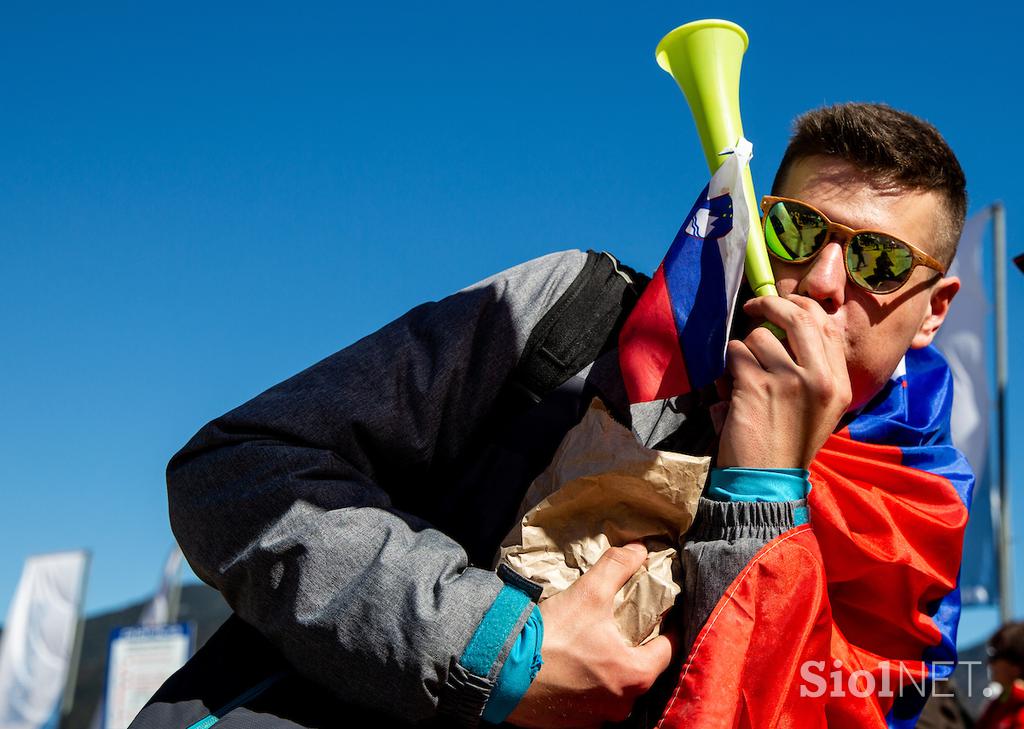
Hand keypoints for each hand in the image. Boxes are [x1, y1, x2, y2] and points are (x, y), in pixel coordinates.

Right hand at [506, 544, 674, 727]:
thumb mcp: (589, 593)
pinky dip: (584, 686)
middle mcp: (621, 704)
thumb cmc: (551, 637)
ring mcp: (595, 719)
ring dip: (608, 669)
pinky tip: (570, 668)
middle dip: (634, 649)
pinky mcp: (570, 725)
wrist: (500, 671)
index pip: (667, 650)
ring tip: (591, 646)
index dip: (664, 628)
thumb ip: (617, 567)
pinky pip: (588, 703)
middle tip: (620, 627)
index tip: (658, 615)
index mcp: (635, 675)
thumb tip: (639, 551)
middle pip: (640, 670)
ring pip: (614, 689)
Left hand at [716, 294, 851, 469]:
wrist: (766, 480)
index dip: (802, 307)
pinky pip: (736, 353)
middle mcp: (820, 379)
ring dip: (744, 350)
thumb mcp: (820, 409)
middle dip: (772, 304)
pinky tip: (732, 387)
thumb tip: (790, 324)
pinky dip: (728, 366)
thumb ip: (814, 370)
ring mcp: (789, 380)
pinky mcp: (756, 385)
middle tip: (755, 306)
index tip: (784, 304)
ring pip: (758, 336)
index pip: (826, 326)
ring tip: (745, 377)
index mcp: (840, 384)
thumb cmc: (788, 443)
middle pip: (798, 316)